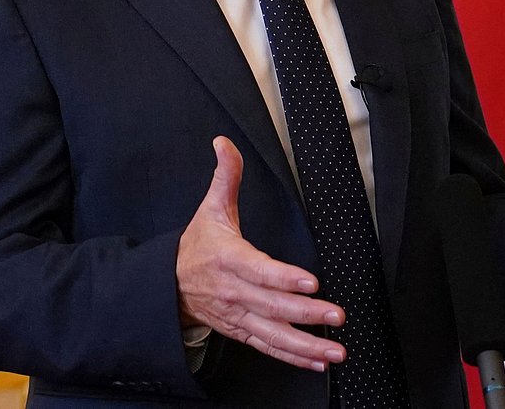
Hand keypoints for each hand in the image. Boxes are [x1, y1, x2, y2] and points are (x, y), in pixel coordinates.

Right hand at [176, 136, 346, 370]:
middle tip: (335, 315)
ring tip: (334, 349)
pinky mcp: (242, 331)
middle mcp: (234, 292)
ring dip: (306, 344)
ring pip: (274, 333)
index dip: (284, 278)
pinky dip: (294, 357)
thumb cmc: (197, 245)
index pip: (259, 270)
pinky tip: (318, 361)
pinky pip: (269, 347)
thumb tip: (224, 143)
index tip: (311, 282)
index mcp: (229, 259)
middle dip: (306, 313)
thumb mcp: (210, 207)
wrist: (169, 284)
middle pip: (272, 306)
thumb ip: (225, 176)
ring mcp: (239, 315)